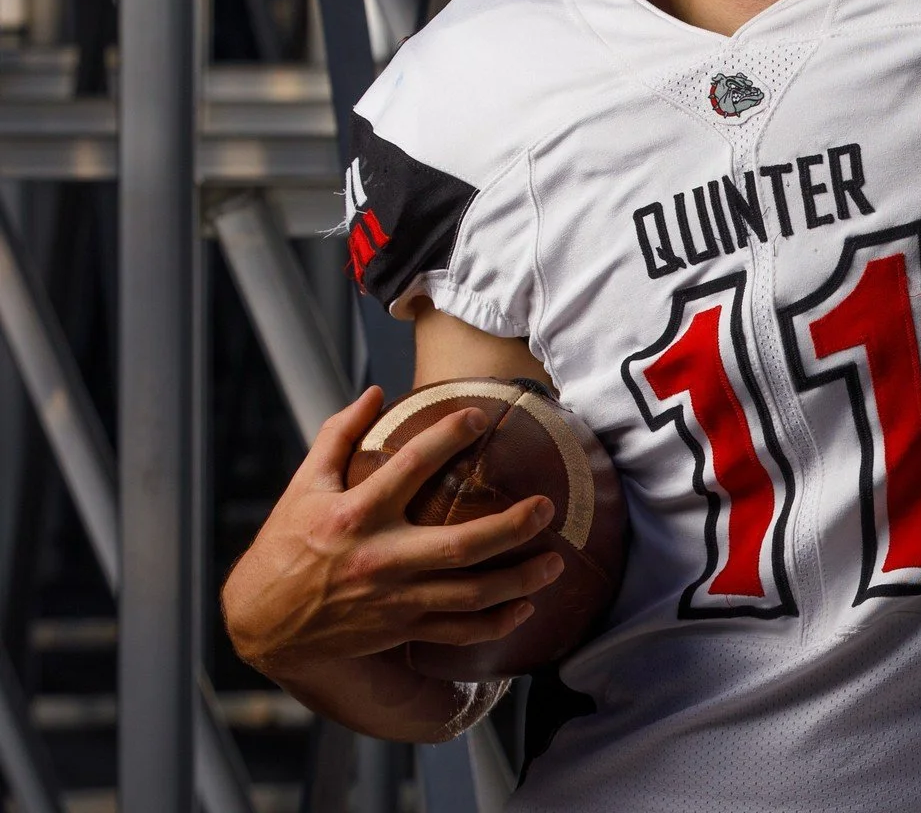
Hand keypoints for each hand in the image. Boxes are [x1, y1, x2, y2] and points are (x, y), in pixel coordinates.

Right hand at [221, 386, 562, 683]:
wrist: (261, 622)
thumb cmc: (286, 543)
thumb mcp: (304, 485)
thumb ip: (338, 434)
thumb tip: (375, 391)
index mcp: (354, 516)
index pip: (409, 468)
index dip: (445, 438)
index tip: (477, 416)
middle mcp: (380, 559)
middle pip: (459, 546)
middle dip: (510, 527)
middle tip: (547, 507)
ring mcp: (394, 599)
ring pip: (469, 596)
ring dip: (518, 580)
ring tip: (556, 560)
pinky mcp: (400, 628)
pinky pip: (457, 632)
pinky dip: (494, 624)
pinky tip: (525, 608)